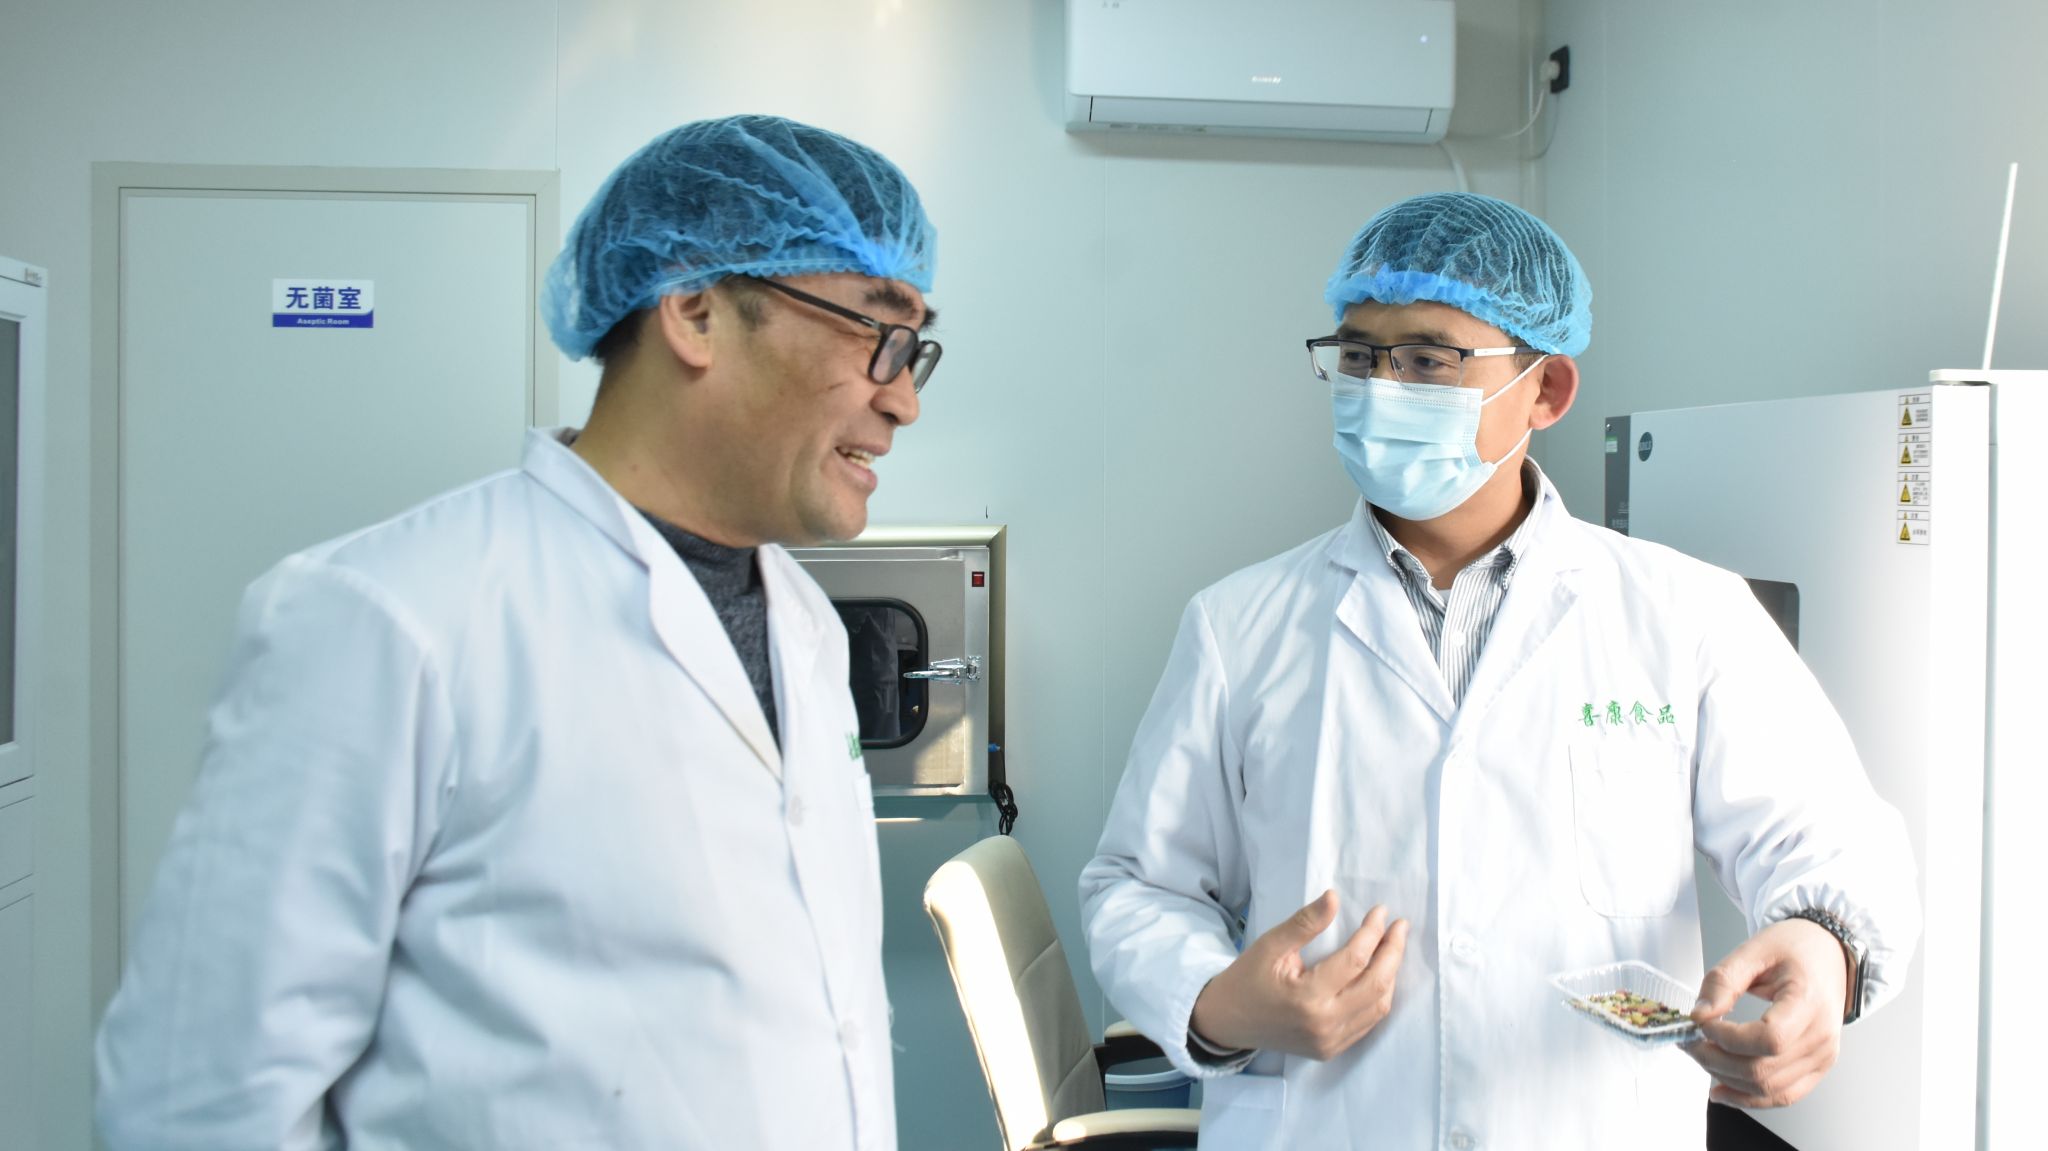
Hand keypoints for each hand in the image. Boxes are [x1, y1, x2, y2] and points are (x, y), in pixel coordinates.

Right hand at [1188, 890, 1408, 1060]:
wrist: (1227, 1021)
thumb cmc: (1247, 978)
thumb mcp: (1270, 945)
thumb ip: (1305, 923)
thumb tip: (1334, 898)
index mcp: (1307, 997)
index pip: (1355, 961)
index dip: (1373, 933)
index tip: (1381, 912)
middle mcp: (1324, 1024)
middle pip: (1377, 985)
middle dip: (1393, 952)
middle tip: (1400, 927)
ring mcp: (1330, 1042)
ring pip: (1379, 1007)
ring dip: (1391, 975)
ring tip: (1393, 947)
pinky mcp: (1331, 1050)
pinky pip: (1368, 1023)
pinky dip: (1380, 997)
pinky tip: (1380, 975)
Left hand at [1686, 918, 1849, 1108]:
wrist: (1829, 954)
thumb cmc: (1796, 948)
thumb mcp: (1753, 949)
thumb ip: (1723, 982)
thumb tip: (1699, 1015)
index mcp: (1810, 1002)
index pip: (1769, 1038)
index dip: (1728, 1037)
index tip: (1701, 1022)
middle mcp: (1822, 1037)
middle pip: (1763, 1070)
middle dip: (1715, 1060)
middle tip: (1688, 1042)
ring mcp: (1823, 1057)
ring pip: (1769, 1089)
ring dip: (1726, 1079)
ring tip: (1701, 1056)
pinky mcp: (1817, 1068)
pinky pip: (1782, 1095)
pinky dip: (1748, 1098)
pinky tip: (1721, 1089)